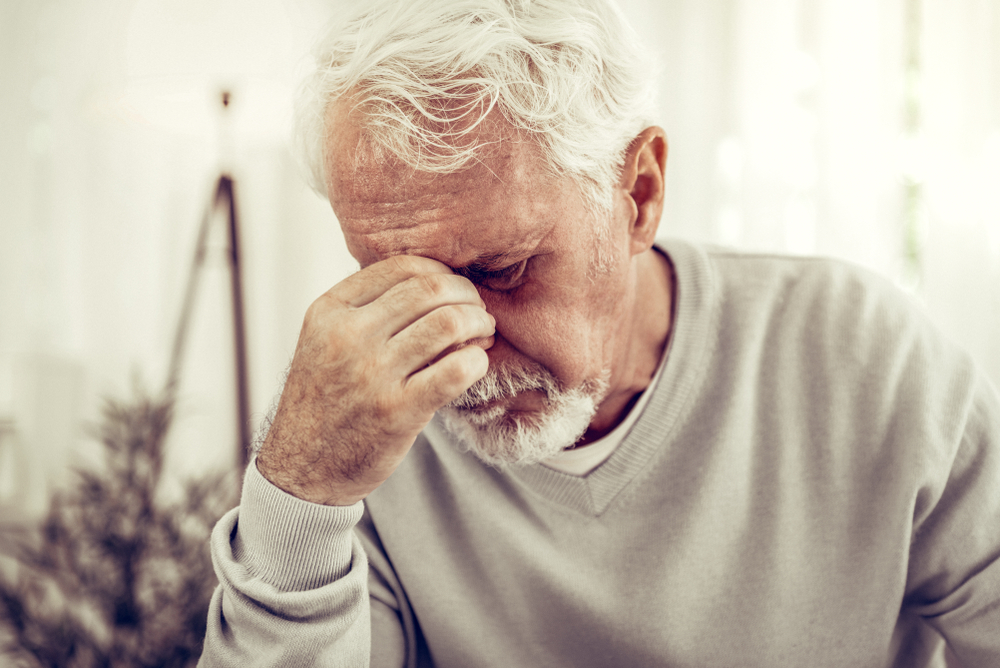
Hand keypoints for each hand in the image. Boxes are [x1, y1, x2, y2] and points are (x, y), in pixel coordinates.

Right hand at [255, 255, 493, 504]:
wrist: (302, 469)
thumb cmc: (325, 401)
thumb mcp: (323, 341)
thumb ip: (363, 309)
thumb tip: (429, 278)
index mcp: (330, 311)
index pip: (402, 267)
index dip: (442, 273)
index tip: (455, 290)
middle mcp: (348, 336)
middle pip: (430, 290)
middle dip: (467, 295)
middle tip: (479, 311)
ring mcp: (372, 374)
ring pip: (448, 323)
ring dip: (478, 324)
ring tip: (483, 335)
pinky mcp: (397, 412)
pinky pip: (457, 370)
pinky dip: (477, 361)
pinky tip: (477, 365)